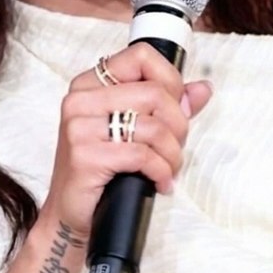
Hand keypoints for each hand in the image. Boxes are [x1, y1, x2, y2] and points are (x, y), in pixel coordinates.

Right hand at [40, 43, 213, 237]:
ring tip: (168, 169)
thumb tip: (202, 89)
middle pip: (156, 93)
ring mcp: (79, 127)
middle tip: (174, 149)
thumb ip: (170, 106)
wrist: (70, 216)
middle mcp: (80, 100)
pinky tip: (160, 183)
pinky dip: (161, 171)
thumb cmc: (103, 171)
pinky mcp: (84, 156)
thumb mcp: (136, 131)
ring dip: (173, 154)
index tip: (176, 107)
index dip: (171, 80)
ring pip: (154, 126)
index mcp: (91, 84)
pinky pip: (143, 155)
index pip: (141, 56)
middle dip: (178, 126)